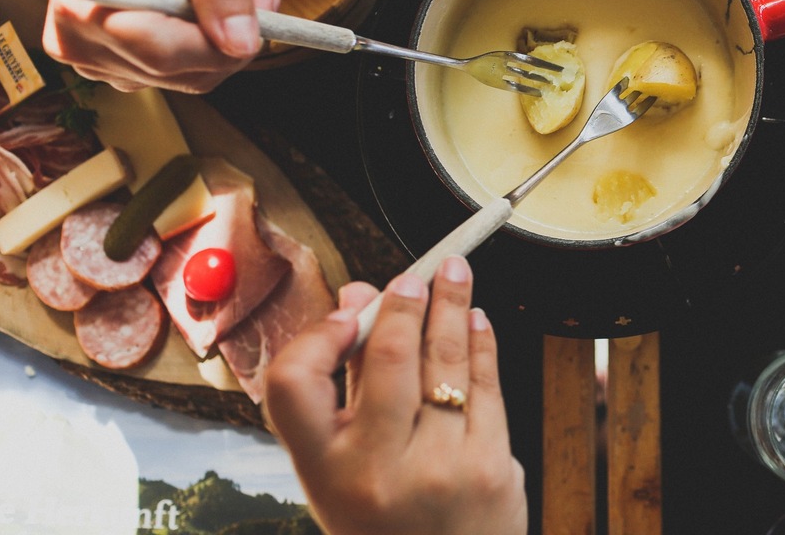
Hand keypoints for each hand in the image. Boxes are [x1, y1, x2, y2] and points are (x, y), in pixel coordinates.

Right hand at [39, 0, 278, 92]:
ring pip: (193, 75)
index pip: (169, 55)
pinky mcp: (118, 68)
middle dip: (236, 33)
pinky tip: (214, 4)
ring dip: (228, 36)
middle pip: (187, 71)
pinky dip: (210, 41)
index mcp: (84, 13)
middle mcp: (83, 49)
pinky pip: (183, 70)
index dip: (228, 38)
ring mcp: (97, 65)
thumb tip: (244, 45)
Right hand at [263, 257, 527, 534]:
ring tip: (456, 274)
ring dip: (453, 306)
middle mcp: (378, 469)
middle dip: (405, 303)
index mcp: (324, 471)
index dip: (316, 336)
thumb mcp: (342, 470)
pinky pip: (487, 385)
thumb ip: (346, 383)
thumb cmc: (386, 520)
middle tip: (415, 275)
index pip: (293, 384)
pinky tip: (477, 320)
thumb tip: (357, 299)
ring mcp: (440, 469)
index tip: (345, 312)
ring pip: (446, 362)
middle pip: (388, 357)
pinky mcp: (491, 467)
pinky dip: (482, 343)